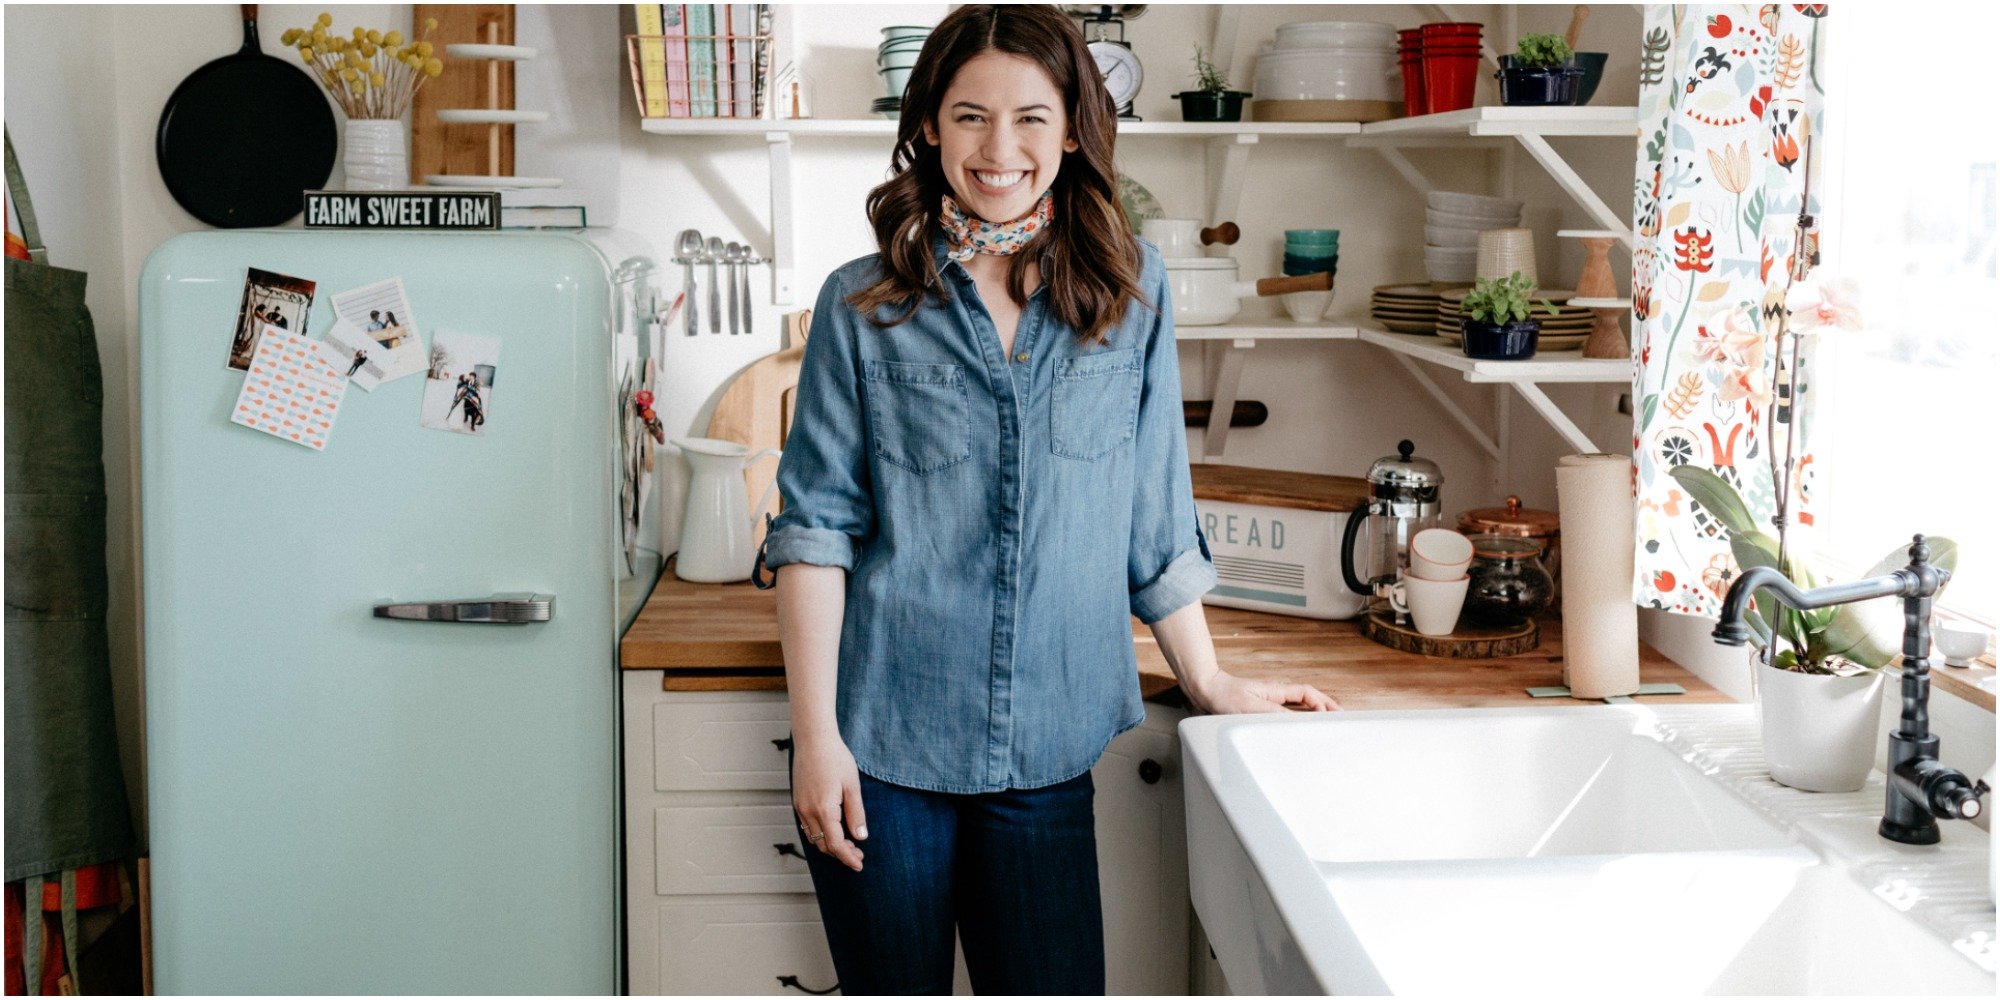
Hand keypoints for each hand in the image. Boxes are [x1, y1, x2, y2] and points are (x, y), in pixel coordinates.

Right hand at [791, 735, 866, 871]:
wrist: (813, 739)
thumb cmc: (835, 758)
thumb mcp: (852, 786)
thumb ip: (856, 813)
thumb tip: (861, 837)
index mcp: (824, 810)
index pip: (836, 845)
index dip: (848, 858)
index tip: (859, 865)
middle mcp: (808, 812)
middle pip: (823, 845)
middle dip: (841, 854)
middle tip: (858, 853)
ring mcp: (800, 807)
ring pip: (814, 838)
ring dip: (830, 845)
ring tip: (849, 843)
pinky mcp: (798, 801)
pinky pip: (807, 827)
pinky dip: (820, 834)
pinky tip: (834, 829)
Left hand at [1186, 670, 1338, 714]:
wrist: (1206, 690)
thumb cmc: (1224, 696)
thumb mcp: (1249, 707)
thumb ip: (1272, 713)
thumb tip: (1296, 721)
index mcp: (1276, 691)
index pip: (1308, 693)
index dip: (1323, 702)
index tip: (1333, 715)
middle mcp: (1276, 695)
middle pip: (1309, 699)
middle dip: (1326, 707)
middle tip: (1341, 718)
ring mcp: (1270, 702)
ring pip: (1299, 706)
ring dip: (1315, 713)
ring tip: (1328, 725)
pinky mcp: (1262, 709)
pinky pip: (1287, 713)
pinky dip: (1298, 719)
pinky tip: (1300, 729)